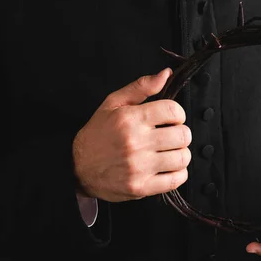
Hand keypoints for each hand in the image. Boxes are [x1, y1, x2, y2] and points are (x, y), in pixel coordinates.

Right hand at [72, 67, 191, 201]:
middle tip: (170, 136)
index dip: (177, 114)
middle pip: (182, 135)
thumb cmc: (97, 134)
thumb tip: (165, 74)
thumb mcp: (113, 103)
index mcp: (131, 118)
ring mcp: (139, 166)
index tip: (170, 119)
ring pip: (182, 158)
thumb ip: (141, 87)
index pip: (174, 111)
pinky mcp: (141, 187)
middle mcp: (136, 142)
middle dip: (180, 133)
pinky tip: (167, 168)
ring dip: (180, 154)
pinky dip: (178, 174)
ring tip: (168, 152)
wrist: (77, 167)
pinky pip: (176, 180)